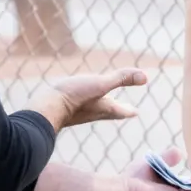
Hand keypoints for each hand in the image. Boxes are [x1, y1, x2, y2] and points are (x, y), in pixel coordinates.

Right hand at [30, 69, 146, 130]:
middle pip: (109, 113)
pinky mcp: (65, 110)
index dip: (128, 110)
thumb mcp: (100, 84)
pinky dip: (84, 104)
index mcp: (104, 108)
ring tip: (103, 105)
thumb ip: (121, 78)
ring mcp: (78, 113)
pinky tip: (77, 101)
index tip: (136, 112)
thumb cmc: (74, 97)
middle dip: (117, 110)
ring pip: (93, 111)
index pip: (121, 111)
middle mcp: (92, 113)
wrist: (46, 109)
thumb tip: (145, 77)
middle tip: (125, 111)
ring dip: (101, 108)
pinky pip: (78, 107)